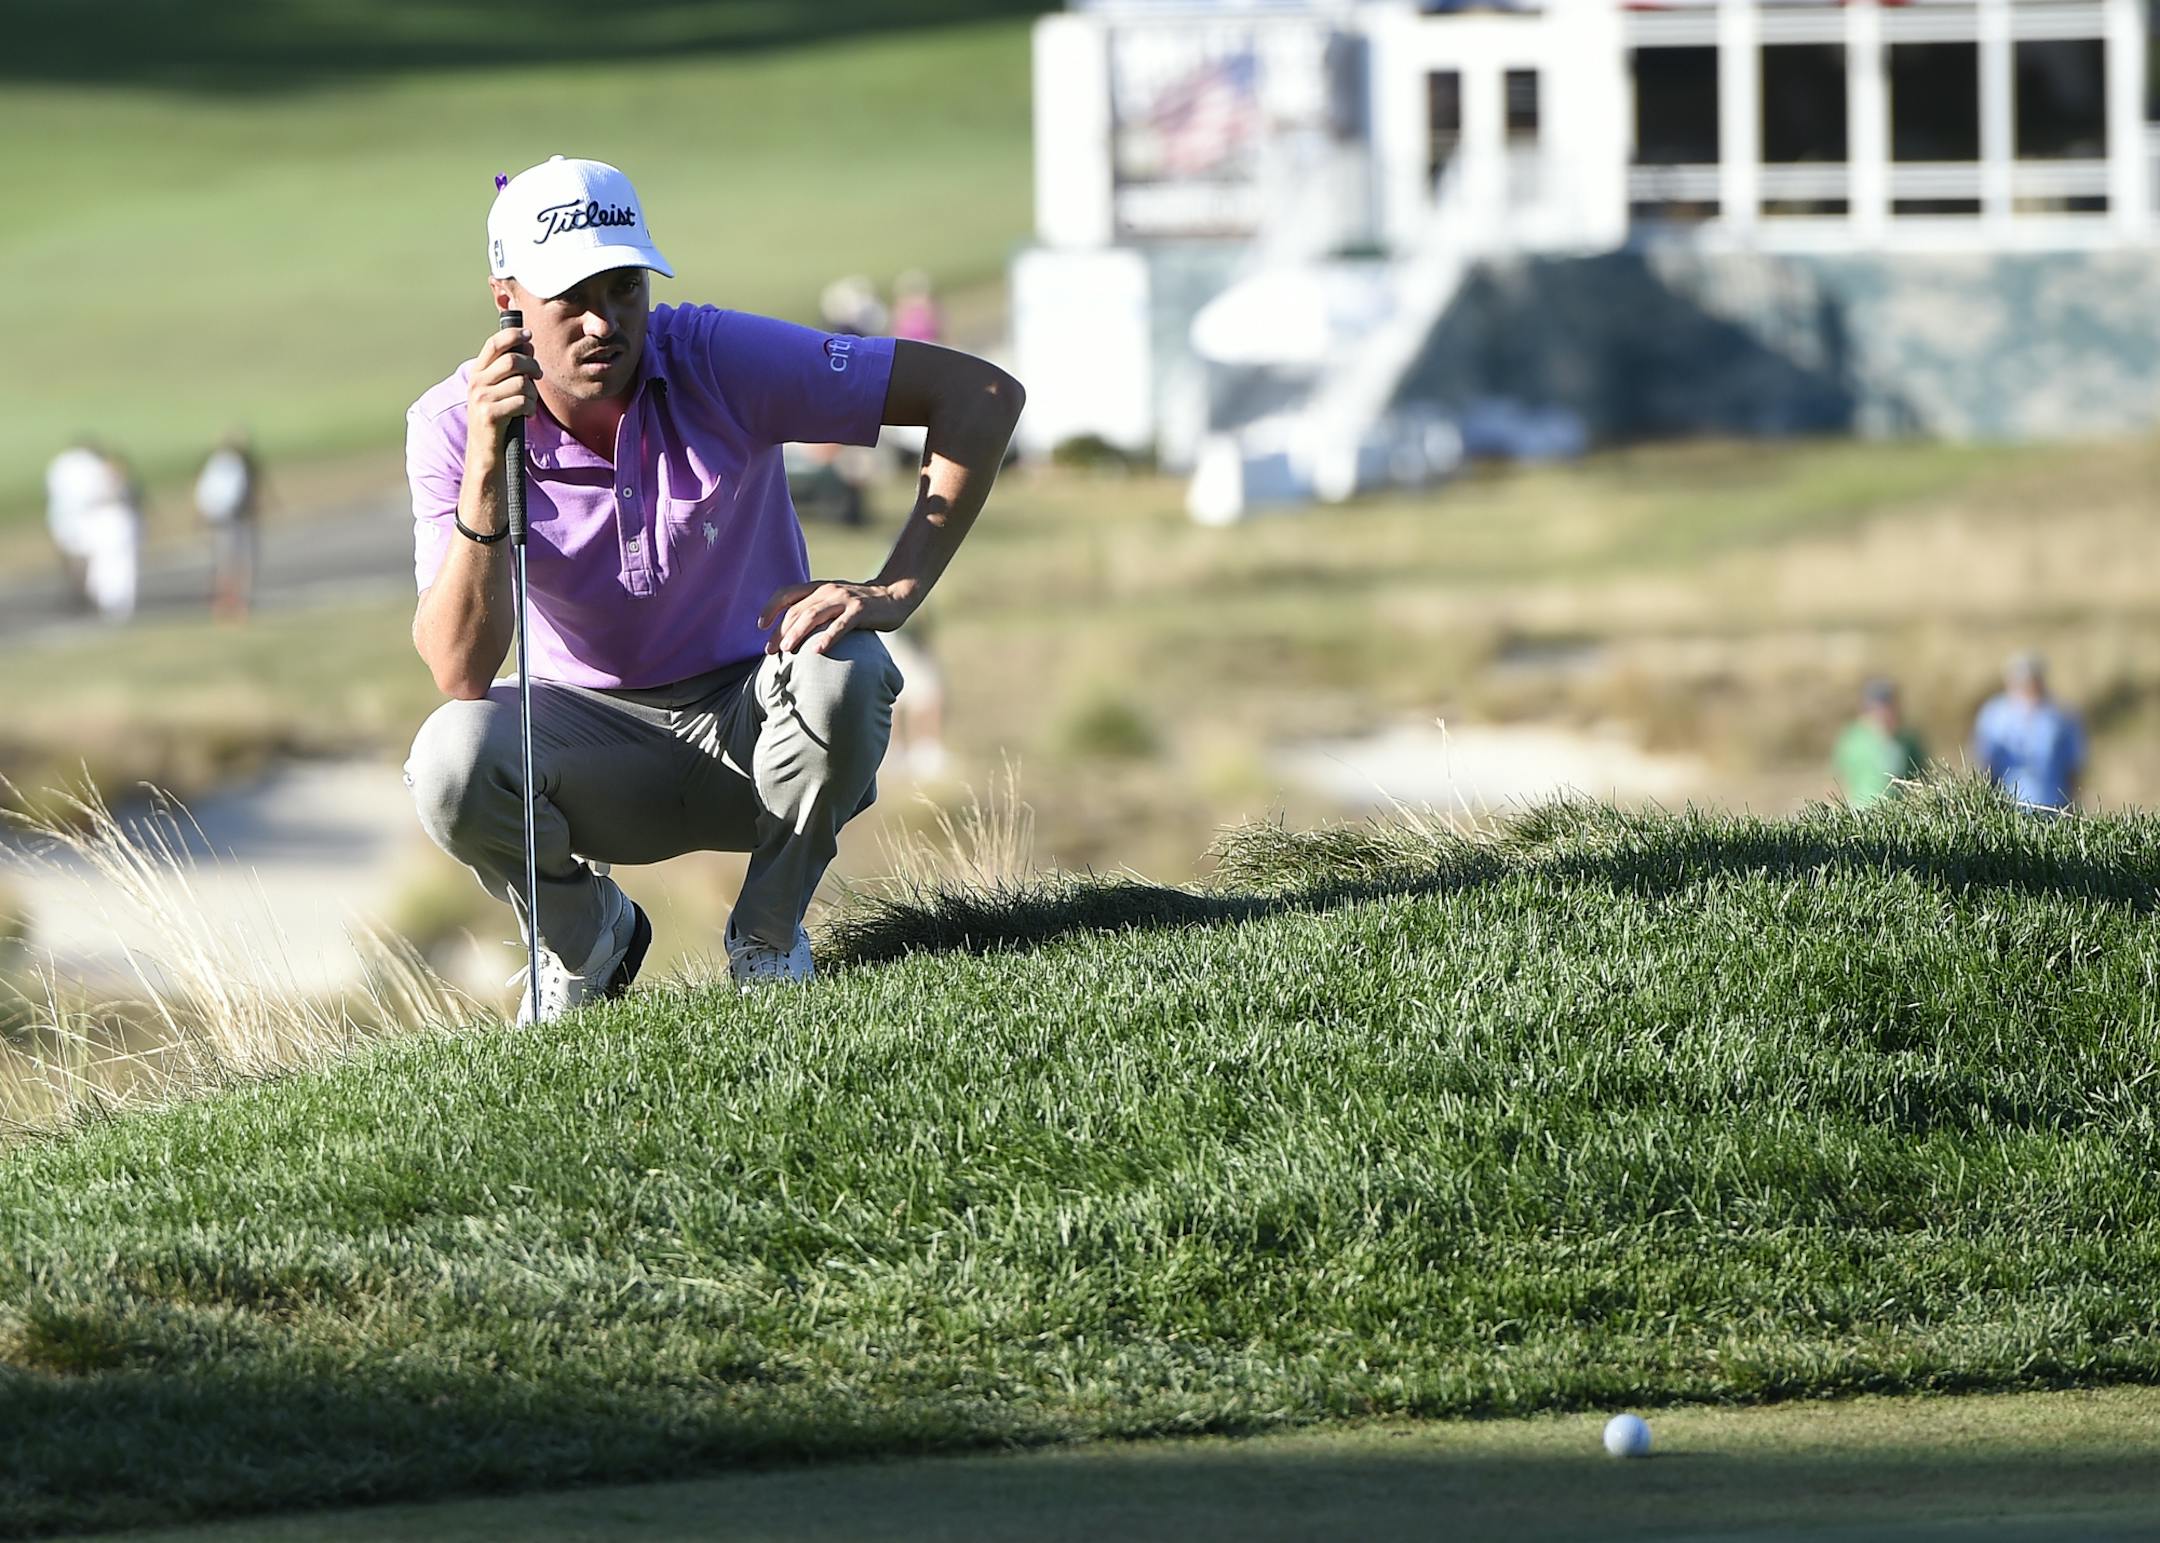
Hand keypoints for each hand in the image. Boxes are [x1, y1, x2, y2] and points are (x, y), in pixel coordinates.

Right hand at [465, 324, 538, 456]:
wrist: (486, 452)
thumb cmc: (499, 419)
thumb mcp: (499, 390)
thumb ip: (509, 369)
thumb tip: (527, 344)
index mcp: (478, 373)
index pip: (494, 344)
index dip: (513, 335)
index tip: (529, 335)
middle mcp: (476, 383)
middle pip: (513, 360)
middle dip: (532, 366)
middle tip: (537, 376)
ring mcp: (481, 398)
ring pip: (521, 382)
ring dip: (533, 394)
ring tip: (529, 404)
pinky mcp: (490, 414)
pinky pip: (522, 401)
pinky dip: (530, 408)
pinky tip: (526, 415)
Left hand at [758, 580, 911, 654]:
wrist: (894, 595)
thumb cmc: (860, 605)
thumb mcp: (834, 602)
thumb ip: (816, 610)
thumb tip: (791, 632)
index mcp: (819, 588)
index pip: (787, 593)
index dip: (771, 608)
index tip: (761, 626)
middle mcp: (828, 590)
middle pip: (797, 610)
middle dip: (780, 631)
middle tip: (770, 651)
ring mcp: (844, 599)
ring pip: (813, 615)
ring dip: (797, 633)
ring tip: (786, 650)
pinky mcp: (860, 610)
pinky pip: (840, 625)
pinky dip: (828, 638)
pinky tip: (817, 651)